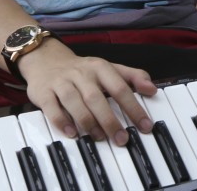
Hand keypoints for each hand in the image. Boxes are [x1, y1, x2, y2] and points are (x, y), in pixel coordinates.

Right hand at [20, 40, 156, 145]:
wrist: (46, 59)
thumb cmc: (83, 69)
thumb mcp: (109, 68)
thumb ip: (132, 77)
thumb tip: (153, 89)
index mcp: (100, 68)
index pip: (120, 88)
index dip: (133, 107)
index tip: (145, 125)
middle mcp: (81, 74)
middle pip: (97, 98)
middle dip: (110, 120)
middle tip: (122, 139)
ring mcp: (62, 83)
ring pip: (75, 103)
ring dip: (88, 122)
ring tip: (100, 137)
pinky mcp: (44, 93)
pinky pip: (52, 108)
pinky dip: (62, 121)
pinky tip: (72, 133)